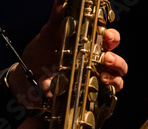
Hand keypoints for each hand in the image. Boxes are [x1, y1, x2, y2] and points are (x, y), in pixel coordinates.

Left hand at [8, 0, 127, 107]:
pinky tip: (98, 86)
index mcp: (90, 44)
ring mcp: (96, 76)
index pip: (110, 38)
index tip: (106, 35)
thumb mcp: (48, 34)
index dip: (112, 36)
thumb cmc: (42, 54)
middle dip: (116, 59)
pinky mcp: (92, 92)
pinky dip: (108, 89)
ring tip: (103, 75)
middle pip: (118, 59)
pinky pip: (109, 92)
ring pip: (118, 76)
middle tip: (106, 58)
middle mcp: (96, 60)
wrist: (29, 77)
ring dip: (115, 75)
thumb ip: (57, 17)